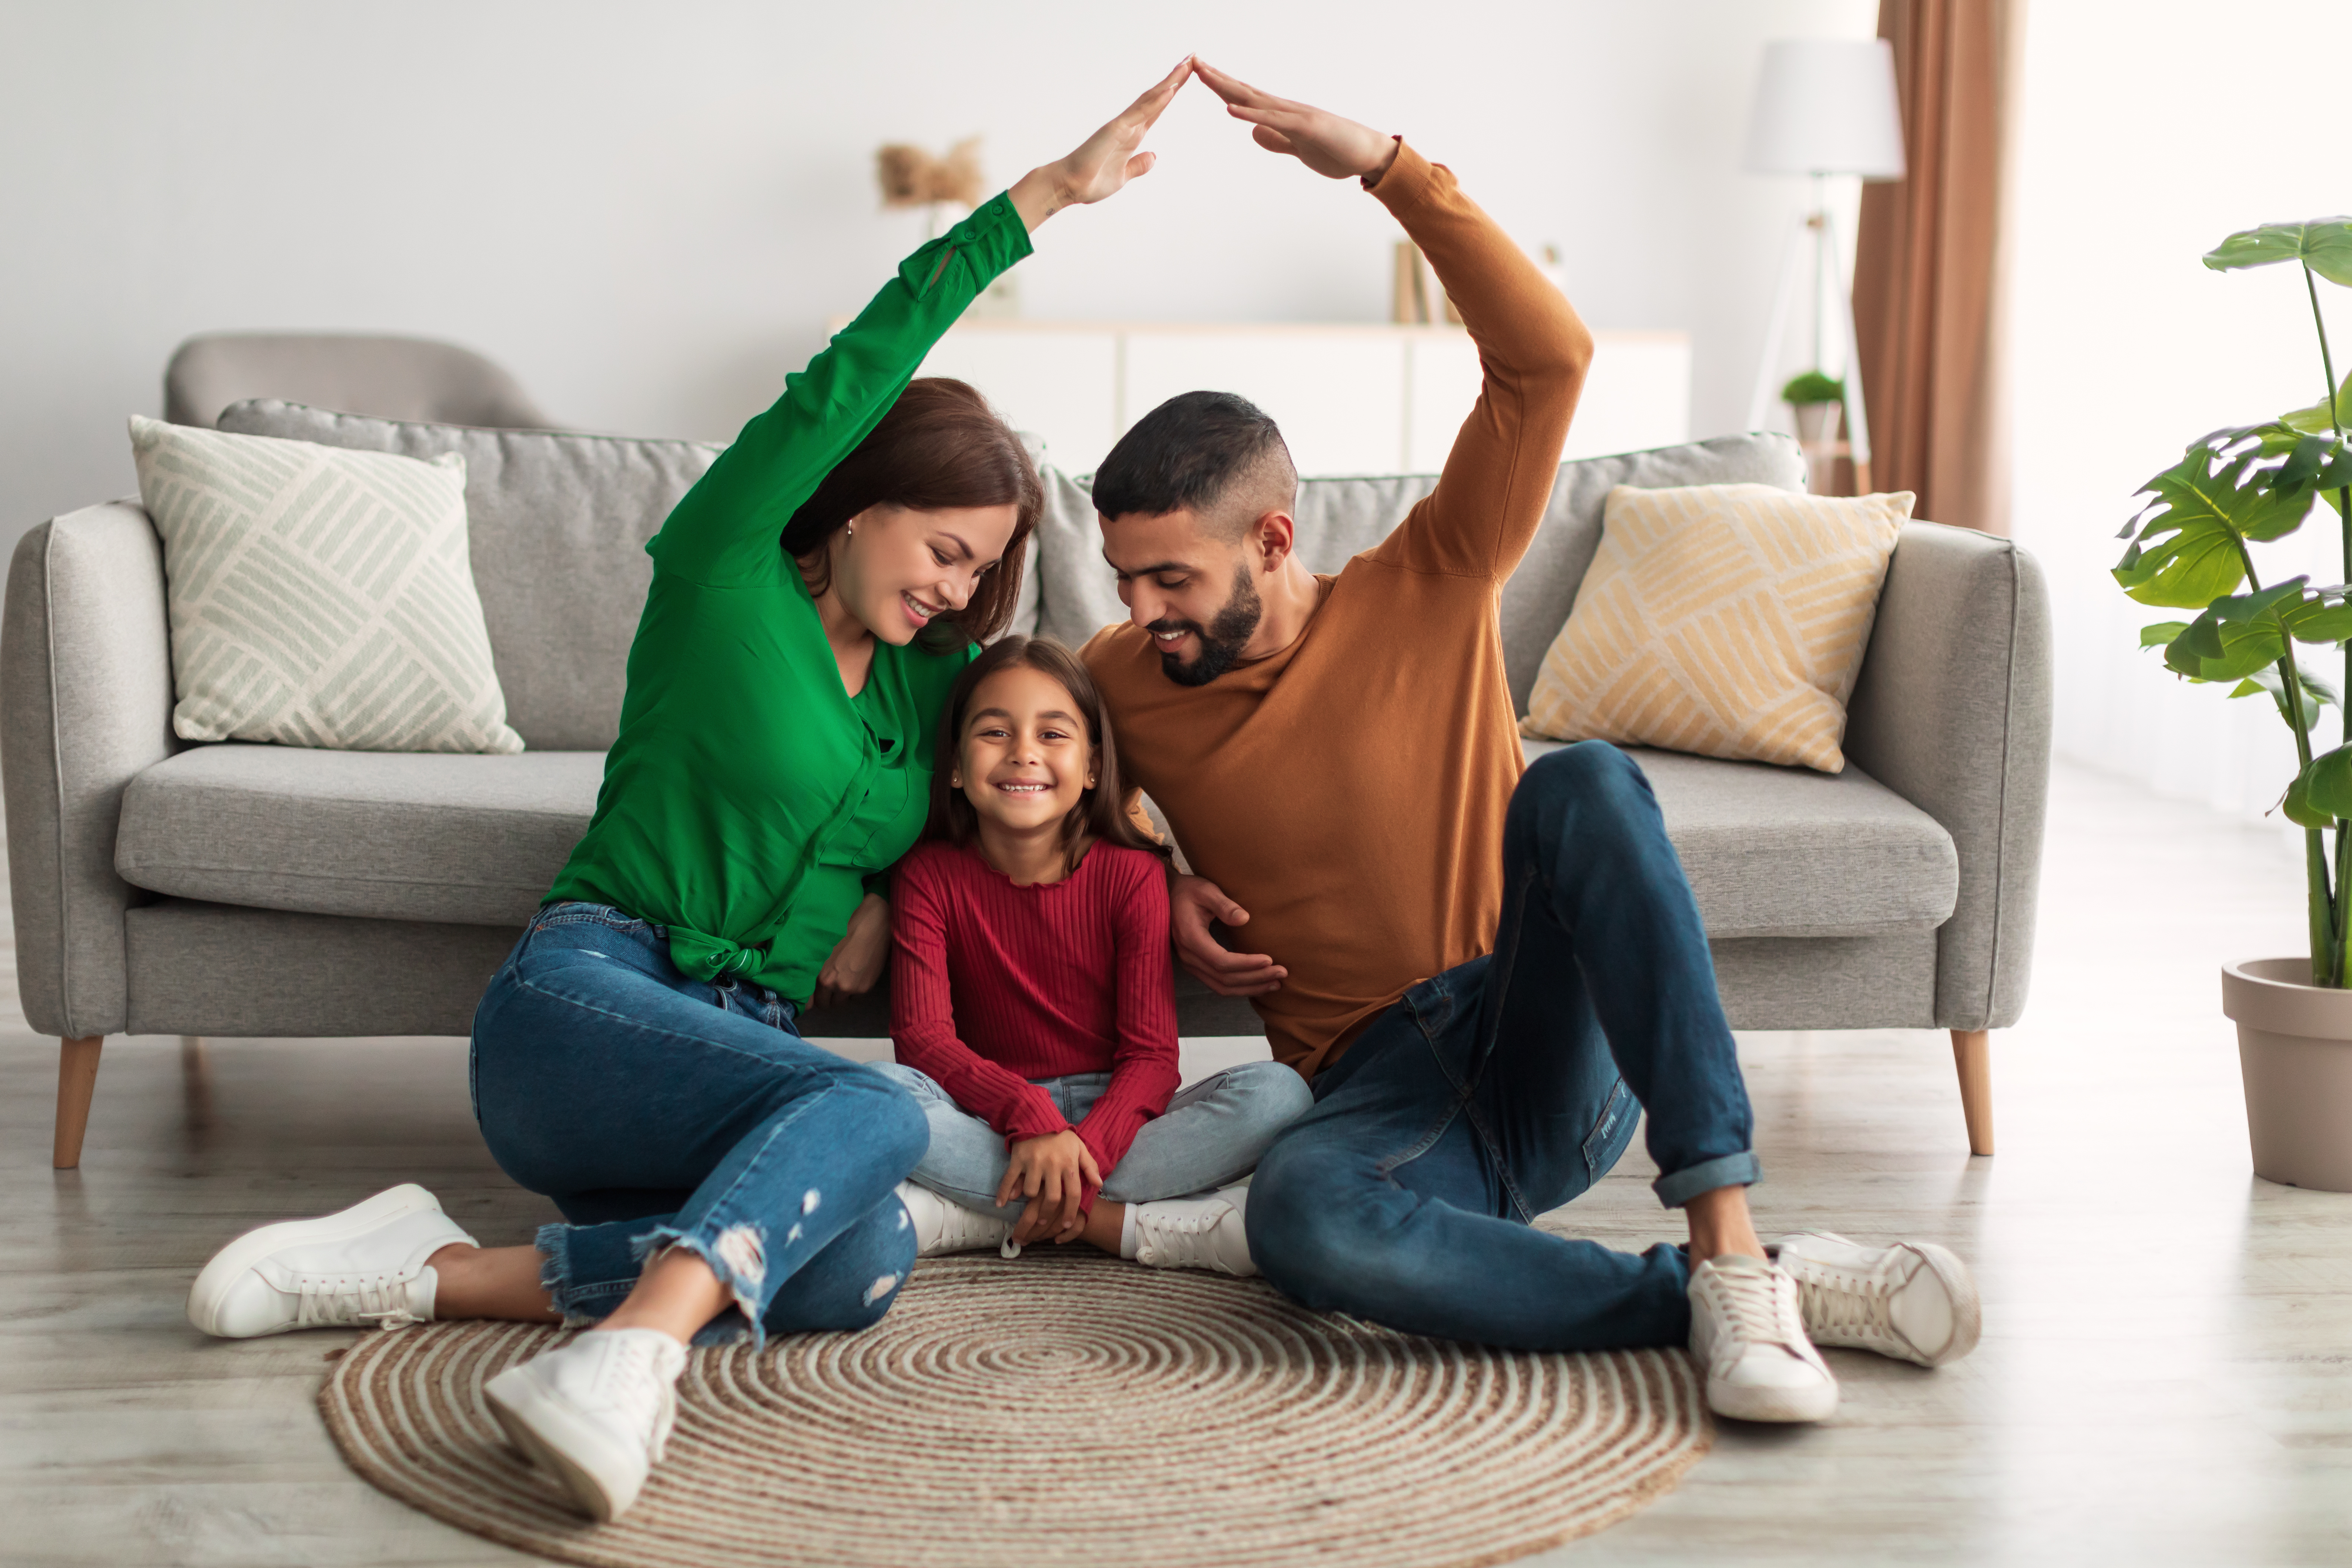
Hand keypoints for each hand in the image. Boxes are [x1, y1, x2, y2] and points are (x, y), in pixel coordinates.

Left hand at [813, 893, 889, 1008]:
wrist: (873, 926)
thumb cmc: (846, 932)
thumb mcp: (824, 950)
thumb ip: (818, 970)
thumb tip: (813, 986)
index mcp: (822, 976)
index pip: (813, 1002)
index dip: (815, 998)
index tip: (818, 994)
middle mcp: (835, 986)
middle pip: (827, 1005)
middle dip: (828, 997)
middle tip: (832, 985)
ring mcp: (852, 988)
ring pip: (843, 1002)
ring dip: (843, 994)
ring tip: (847, 978)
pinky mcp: (866, 988)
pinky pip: (857, 997)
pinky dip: (857, 990)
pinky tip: (859, 975)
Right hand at [998, 1129, 1103, 1245]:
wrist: (1038, 1117)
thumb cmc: (1061, 1136)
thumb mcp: (1079, 1148)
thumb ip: (1089, 1166)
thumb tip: (1099, 1185)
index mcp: (1069, 1163)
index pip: (1073, 1193)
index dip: (1070, 1212)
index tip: (1066, 1224)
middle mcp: (1052, 1164)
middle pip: (1051, 1198)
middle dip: (1048, 1213)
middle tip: (1043, 1220)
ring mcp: (1033, 1162)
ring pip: (1030, 1191)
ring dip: (1029, 1197)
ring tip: (1030, 1198)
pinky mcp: (1018, 1158)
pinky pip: (1009, 1179)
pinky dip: (1004, 1193)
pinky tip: (1001, 1204)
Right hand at [1008, 56, 1192, 230]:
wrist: (1070, 186)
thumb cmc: (1091, 181)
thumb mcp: (1123, 175)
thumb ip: (1139, 165)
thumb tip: (1153, 156)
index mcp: (1132, 135)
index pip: (1156, 109)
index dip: (1172, 93)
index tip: (1187, 78)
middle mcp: (1129, 125)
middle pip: (1156, 97)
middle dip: (1175, 79)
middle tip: (1192, 59)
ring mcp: (1122, 125)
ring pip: (1150, 99)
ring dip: (1170, 82)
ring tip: (1187, 64)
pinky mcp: (1115, 130)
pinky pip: (1140, 113)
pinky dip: (1156, 101)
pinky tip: (1171, 90)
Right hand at [1171, 874, 1286, 996]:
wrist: (1168, 896)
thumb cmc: (1188, 890)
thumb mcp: (1205, 890)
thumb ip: (1223, 904)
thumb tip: (1245, 918)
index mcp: (1191, 938)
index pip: (1222, 961)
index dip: (1247, 964)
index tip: (1270, 959)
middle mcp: (1189, 957)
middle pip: (1225, 979)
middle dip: (1255, 979)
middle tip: (1282, 973)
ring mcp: (1191, 964)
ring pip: (1222, 987)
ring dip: (1250, 988)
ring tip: (1275, 984)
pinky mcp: (1196, 966)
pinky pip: (1218, 984)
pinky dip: (1240, 987)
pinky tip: (1258, 984)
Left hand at [1193, 59, 1399, 182]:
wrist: (1370, 156)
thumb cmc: (1339, 151)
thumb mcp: (1299, 149)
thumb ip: (1278, 140)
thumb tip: (1255, 133)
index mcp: (1282, 116)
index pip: (1244, 98)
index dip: (1220, 86)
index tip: (1199, 74)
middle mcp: (1286, 110)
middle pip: (1243, 91)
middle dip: (1216, 77)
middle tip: (1191, 61)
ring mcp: (1296, 116)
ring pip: (1255, 99)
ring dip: (1227, 87)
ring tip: (1204, 73)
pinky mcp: (1307, 128)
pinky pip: (1274, 121)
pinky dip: (1251, 115)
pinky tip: (1230, 110)